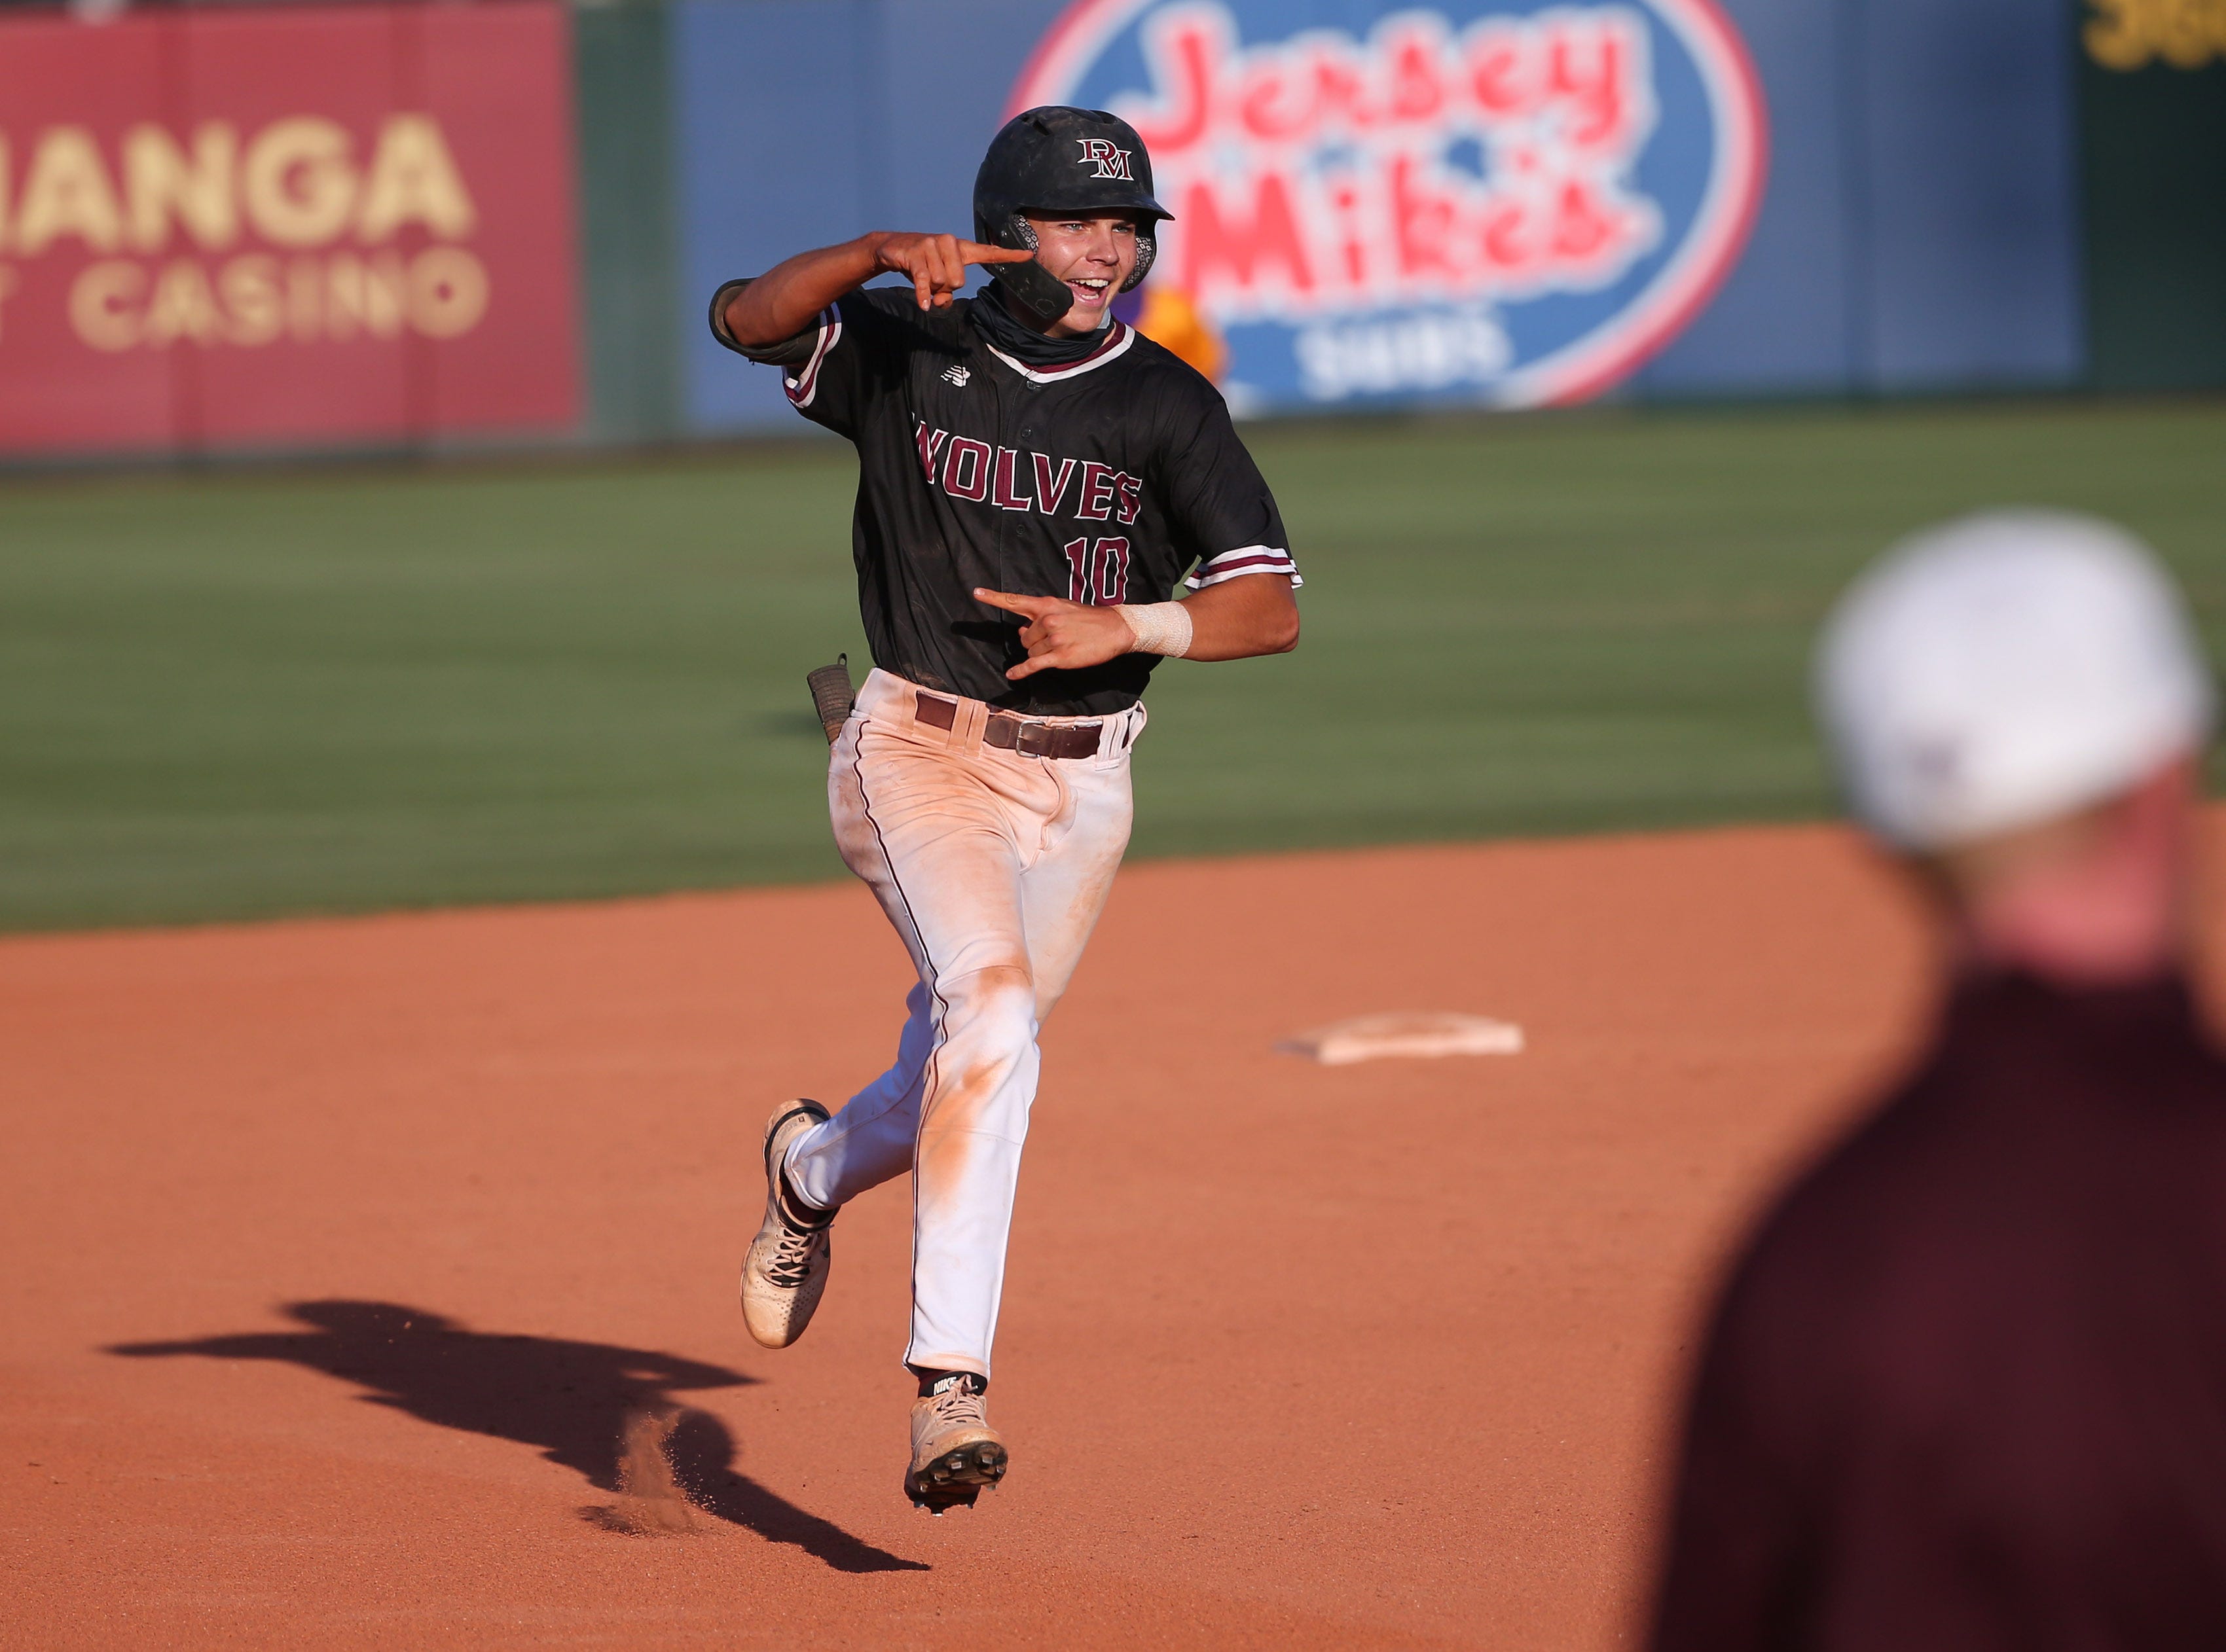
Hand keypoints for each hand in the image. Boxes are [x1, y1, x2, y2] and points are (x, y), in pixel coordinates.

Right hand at [872, 234, 1036, 312]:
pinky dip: (923, 296)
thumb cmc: (922, 265)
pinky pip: (925, 282)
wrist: (892, 248)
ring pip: (941, 283)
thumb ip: (946, 293)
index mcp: (961, 248)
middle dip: (945, 289)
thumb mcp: (937, 281)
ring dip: (930, 288)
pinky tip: (923, 304)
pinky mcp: (916, 253)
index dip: (1009, 256)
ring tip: (921, 276)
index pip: (989, 252)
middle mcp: (950, 242)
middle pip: (959, 282)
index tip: (1029, 255)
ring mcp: (932, 245)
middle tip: (933, 280)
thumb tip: (940, 302)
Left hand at [973, 589, 1135, 679]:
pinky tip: (1012, 675)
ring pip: (1030, 652)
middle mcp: (1047, 620)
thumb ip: (1041, 617)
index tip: (976, 593)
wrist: (1115, 629)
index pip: (1015, 600)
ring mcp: (1053, 639)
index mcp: (1046, 605)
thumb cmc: (1089, 619)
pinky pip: (1033, 666)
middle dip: (1033, 642)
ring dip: (1040, 655)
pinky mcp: (1060, 657)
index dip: (993, 597)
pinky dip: (1021, 671)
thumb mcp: (1064, 609)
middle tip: (1053, 640)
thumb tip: (1022, 629)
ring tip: (1061, 648)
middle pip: (1023, 638)